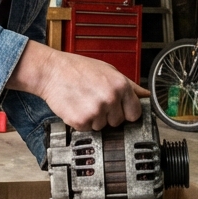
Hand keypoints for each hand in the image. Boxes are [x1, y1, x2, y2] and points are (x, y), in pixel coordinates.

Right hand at [6, 42, 147, 130]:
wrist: (51, 71)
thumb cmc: (77, 69)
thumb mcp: (108, 70)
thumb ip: (129, 85)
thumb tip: (147, 95)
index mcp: (120, 85)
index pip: (135, 113)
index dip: (126, 112)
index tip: (118, 109)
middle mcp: (110, 98)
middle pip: (118, 122)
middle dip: (108, 115)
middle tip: (94, 100)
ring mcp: (96, 111)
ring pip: (102, 127)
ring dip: (93, 119)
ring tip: (83, 102)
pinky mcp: (81, 121)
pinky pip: (87, 129)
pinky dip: (80, 122)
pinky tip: (76, 107)